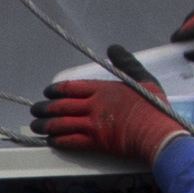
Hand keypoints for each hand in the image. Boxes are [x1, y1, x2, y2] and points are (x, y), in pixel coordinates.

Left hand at [31, 73, 188, 162]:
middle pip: (62, 106)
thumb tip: (114, 48)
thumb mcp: (142, 79)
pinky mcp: (95, 143)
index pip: (72, 87)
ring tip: (36, 126)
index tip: (48, 92)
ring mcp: (92, 125)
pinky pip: (70, 141)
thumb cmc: (154, 108)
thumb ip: (126, 63)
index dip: (56, 90)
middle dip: (45, 108)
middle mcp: (93, 106)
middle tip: (35, 110)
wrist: (158, 134)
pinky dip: (58, 141)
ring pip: (61, 124)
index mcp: (103, 90)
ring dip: (46, 125)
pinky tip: (50, 141)